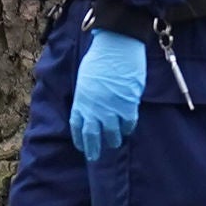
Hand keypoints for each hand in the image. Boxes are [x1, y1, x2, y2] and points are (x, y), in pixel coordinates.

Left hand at [69, 28, 147, 159]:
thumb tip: (92, 106)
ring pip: (112, 134)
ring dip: (113, 140)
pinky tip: (128, 129)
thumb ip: (88, 96)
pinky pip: (128, 124)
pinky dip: (128, 128)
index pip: (77, 127)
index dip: (79, 139)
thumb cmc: (99, 58)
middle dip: (93, 149)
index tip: (82, 146)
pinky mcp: (128, 106)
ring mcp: (111, 109)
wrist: (116, 48)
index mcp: (81, 101)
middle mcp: (94, 109)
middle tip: (95, 157)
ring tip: (115, 142)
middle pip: (92, 136)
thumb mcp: (85, 78)